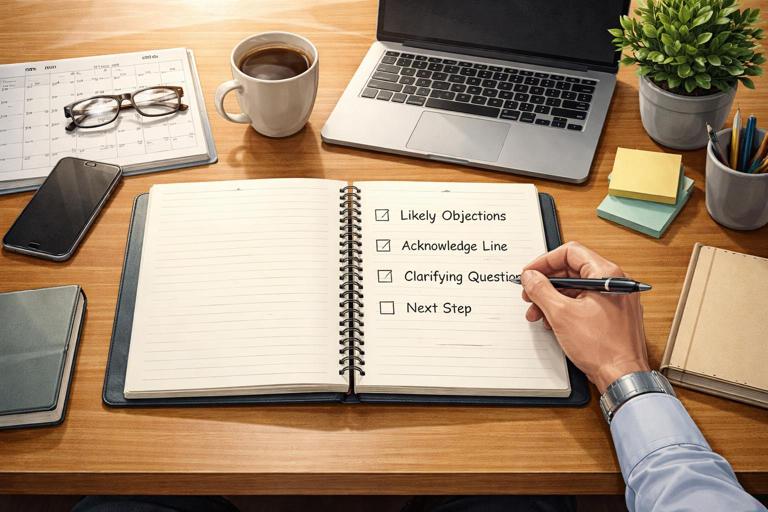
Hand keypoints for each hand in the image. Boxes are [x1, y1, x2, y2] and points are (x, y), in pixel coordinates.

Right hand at [520, 242, 649, 393]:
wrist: (623, 376)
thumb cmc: (603, 348)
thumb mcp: (561, 314)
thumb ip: (541, 290)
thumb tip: (530, 276)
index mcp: (607, 274)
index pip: (570, 252)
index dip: (545, 261)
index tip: (529, 273)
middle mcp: (614, 283)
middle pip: (572, 270)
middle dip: (546, 283)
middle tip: (529, 294)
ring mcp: (615, 299)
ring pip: (576, 288)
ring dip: (553, 298)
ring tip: (537, 313)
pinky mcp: (612, 314)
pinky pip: (584, 302)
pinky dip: (566, 309)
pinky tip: (553, 322)